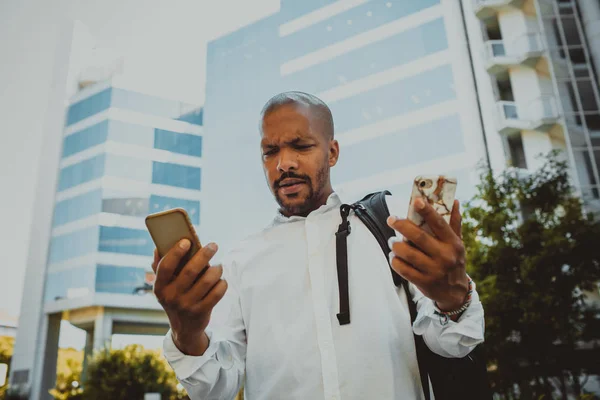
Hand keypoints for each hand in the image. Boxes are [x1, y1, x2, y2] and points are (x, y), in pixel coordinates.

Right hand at [152, 239, 227, 355]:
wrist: (184, 328)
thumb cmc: (175, 297)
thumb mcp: (165, 286)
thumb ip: (161, 266)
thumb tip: (158, 246)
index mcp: (160, 287)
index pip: (165, 267)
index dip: (175, 252)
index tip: (187, 241)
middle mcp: (171, 297)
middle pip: (190, 271)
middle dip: (204, 255)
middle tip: (213, 245)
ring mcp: (187, 306)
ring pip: (207, 281)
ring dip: (216, 269)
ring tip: (219, 266)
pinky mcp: (201, 312)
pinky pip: (217, 293)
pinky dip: (222, 283)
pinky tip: (221, 280)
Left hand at [387, 198, 467, 311]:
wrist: (455, 293)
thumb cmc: (453, 261)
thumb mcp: (457, 243)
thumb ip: (454, 223)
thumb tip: (454, 201)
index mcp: (453, 243)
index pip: (439, 223)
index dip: (427, 211)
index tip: (416, 201)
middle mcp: (445, 256)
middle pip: (418, 237)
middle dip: (402, 225)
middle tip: (391, 219)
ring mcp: (434, 270)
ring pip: (407, 253)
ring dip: (395, 245)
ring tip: (392, 242)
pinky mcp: (424, 282)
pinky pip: (403, 269)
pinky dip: (395, 261)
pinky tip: (394, 257)